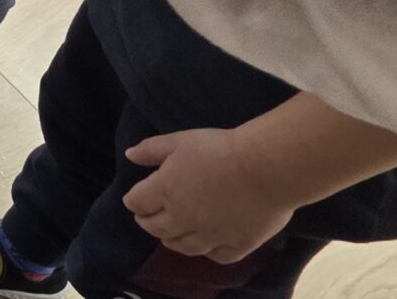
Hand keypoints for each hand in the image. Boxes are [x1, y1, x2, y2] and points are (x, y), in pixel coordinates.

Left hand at [123, 129, 296, 261]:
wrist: (267, 168)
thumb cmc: (221, 149)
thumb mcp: (180, 141)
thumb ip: (152, 149)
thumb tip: (129, 155)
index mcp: (165, 191)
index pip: (137, 203)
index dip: (134, 201)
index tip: (136, 199)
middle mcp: (183, 218)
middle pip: (156, 228)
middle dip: (148, 222)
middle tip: (148, 218)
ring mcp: (210, 236)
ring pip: (183, 246)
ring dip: (172, 241)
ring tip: (170, 236)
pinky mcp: (237, 245)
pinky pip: (216, 256)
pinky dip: (208, 252)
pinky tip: (208, 246)